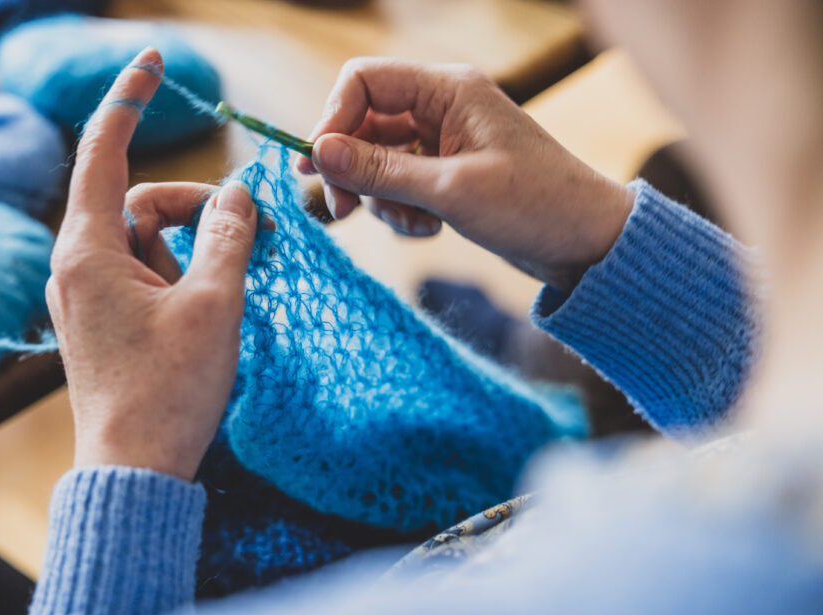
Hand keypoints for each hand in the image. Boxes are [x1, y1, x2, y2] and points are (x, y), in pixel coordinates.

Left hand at [46, 48, 258, 480]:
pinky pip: (144, 273)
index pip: (103, 150)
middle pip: (139, 200)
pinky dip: (180, 274)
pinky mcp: (103, 321)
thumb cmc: (169, 392)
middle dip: (194, 206)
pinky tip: (209, 310)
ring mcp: (87, 296)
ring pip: (145, 240)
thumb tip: (237, 196)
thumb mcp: (214, 305)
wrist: (135, 472)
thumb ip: (228, 237)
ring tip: (229, 289)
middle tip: (247, 232)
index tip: (153, 60)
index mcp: (88, 251)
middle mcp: (76, 266)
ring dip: (193, 247)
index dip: (130, 99)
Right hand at [298, 58, 634, 291]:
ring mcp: (444, 141)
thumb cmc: (533, 207)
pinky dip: (403, 211)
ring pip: (379, 161)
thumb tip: (318, 152)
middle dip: (352, 170)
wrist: (587, 243)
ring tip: (414, 225)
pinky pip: (401, 185)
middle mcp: (442, 107)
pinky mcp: (448, 173)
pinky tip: (430, 230)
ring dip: (382, 199)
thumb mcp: (449, 191)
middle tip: (343, 211)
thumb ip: (379, 171)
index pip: (363, 81)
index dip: (332, 119)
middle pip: (364, 124)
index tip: (318, 168)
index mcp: (448, 90)